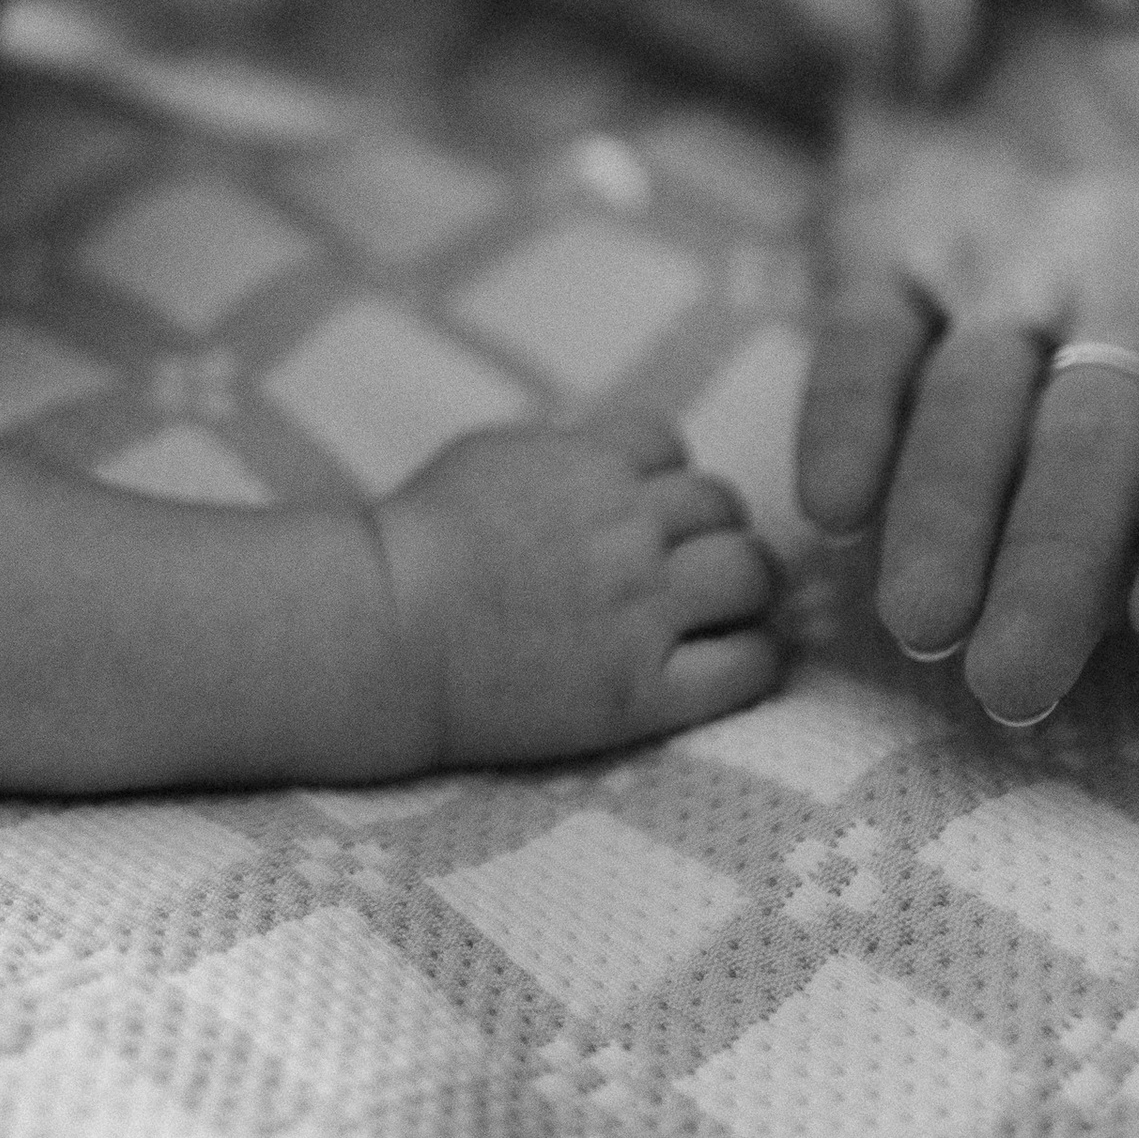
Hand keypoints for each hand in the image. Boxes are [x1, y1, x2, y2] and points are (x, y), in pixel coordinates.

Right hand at [370, 411, 779, 767]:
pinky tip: (722, 661)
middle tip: (678, 566)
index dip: (657, 476)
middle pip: (723, 505)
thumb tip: (618, 454)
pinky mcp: (643, 692)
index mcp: (592, 463)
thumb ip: (569, 449)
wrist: (386, 637)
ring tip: (711, 611)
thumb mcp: (495, 455)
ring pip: (751, 573)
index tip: (634, 509)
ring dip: (739, 584)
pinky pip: (749, 663)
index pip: (671, 444)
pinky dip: (751, 656)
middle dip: (705, 528)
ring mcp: (642, 610)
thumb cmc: (421, 543)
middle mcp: (629, 529)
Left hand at [799, 0, 1138, 724]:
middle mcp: (1116, 315)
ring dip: (942, 520)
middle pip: (1089, 468)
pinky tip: (826, 493)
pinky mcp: (888, 229)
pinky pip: (862, 339)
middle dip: (1050, 574)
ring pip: (966, 423)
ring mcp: (996, 281)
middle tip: (1013, 687)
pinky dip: (846, 411)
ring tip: (915, 620)